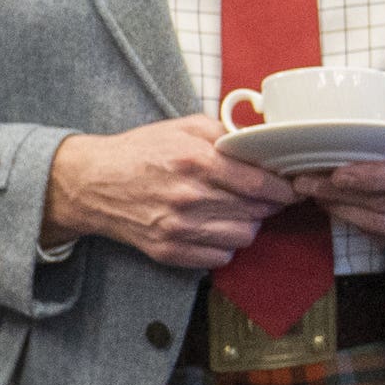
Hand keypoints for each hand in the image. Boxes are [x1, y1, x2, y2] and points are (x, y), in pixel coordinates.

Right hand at [42, 116, 295, 269]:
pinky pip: (220, 258)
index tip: (290, 188)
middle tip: (264, 197)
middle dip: (268, 205)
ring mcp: (178, 228)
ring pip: (243, 237)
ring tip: (238, 212)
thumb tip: (260, 144)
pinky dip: (225, 245)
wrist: (94, 183)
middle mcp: (188, 197)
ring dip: (248, 224)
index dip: (282, 189)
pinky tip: (215, 227)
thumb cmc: (140, 152)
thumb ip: (222, 131)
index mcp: (194, 160)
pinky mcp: (169, 251)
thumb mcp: (181, 126)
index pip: (258, 184)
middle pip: (255, 212)